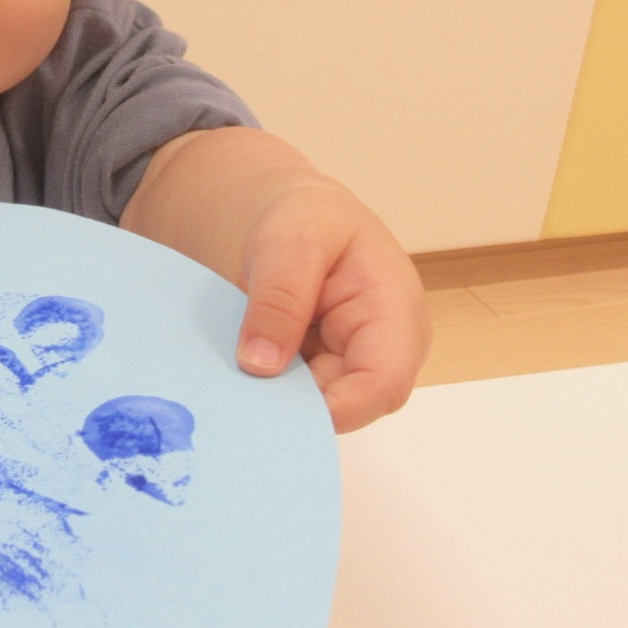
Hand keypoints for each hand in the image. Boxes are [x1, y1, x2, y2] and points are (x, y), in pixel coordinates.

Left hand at [233, 180, 430, 432]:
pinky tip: (237, 379)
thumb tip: (260, 364)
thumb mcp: (289, 241)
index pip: (382, 383)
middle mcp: (384, 352)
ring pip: (317, 410)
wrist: (297, 218)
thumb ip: (279, 298)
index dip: (335, 408)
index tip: (276, 408)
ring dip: (275, 401)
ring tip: (232, 381)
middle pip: (347, 406)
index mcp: (395, 314)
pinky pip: (295, 400)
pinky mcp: (323, 375)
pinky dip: (267, 393)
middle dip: (293, 407)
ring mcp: (353, 367)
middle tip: (236, 397)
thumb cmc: (308, 219)